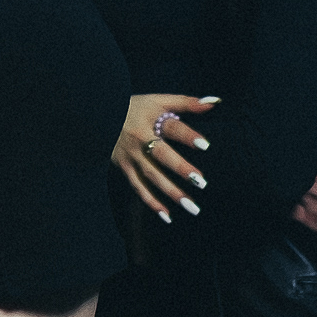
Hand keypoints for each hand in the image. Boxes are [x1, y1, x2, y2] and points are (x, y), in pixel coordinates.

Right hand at [112, 92, 217, 224]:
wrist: (101, 116)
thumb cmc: (136, 108)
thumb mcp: (158, 100)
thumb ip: (187, 102)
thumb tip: (215, 102)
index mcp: (150, 120)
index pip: (171, 127)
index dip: (187, 135)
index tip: (205, 145)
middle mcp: (140, 139)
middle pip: (161, 155)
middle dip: (180, 168)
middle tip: (201, 181)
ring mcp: (131, 156)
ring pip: (151, 176)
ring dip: (171, 192)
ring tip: (192, 206)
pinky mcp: (124, 168)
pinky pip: (138, 188)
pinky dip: (151, 203)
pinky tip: (167, 216)